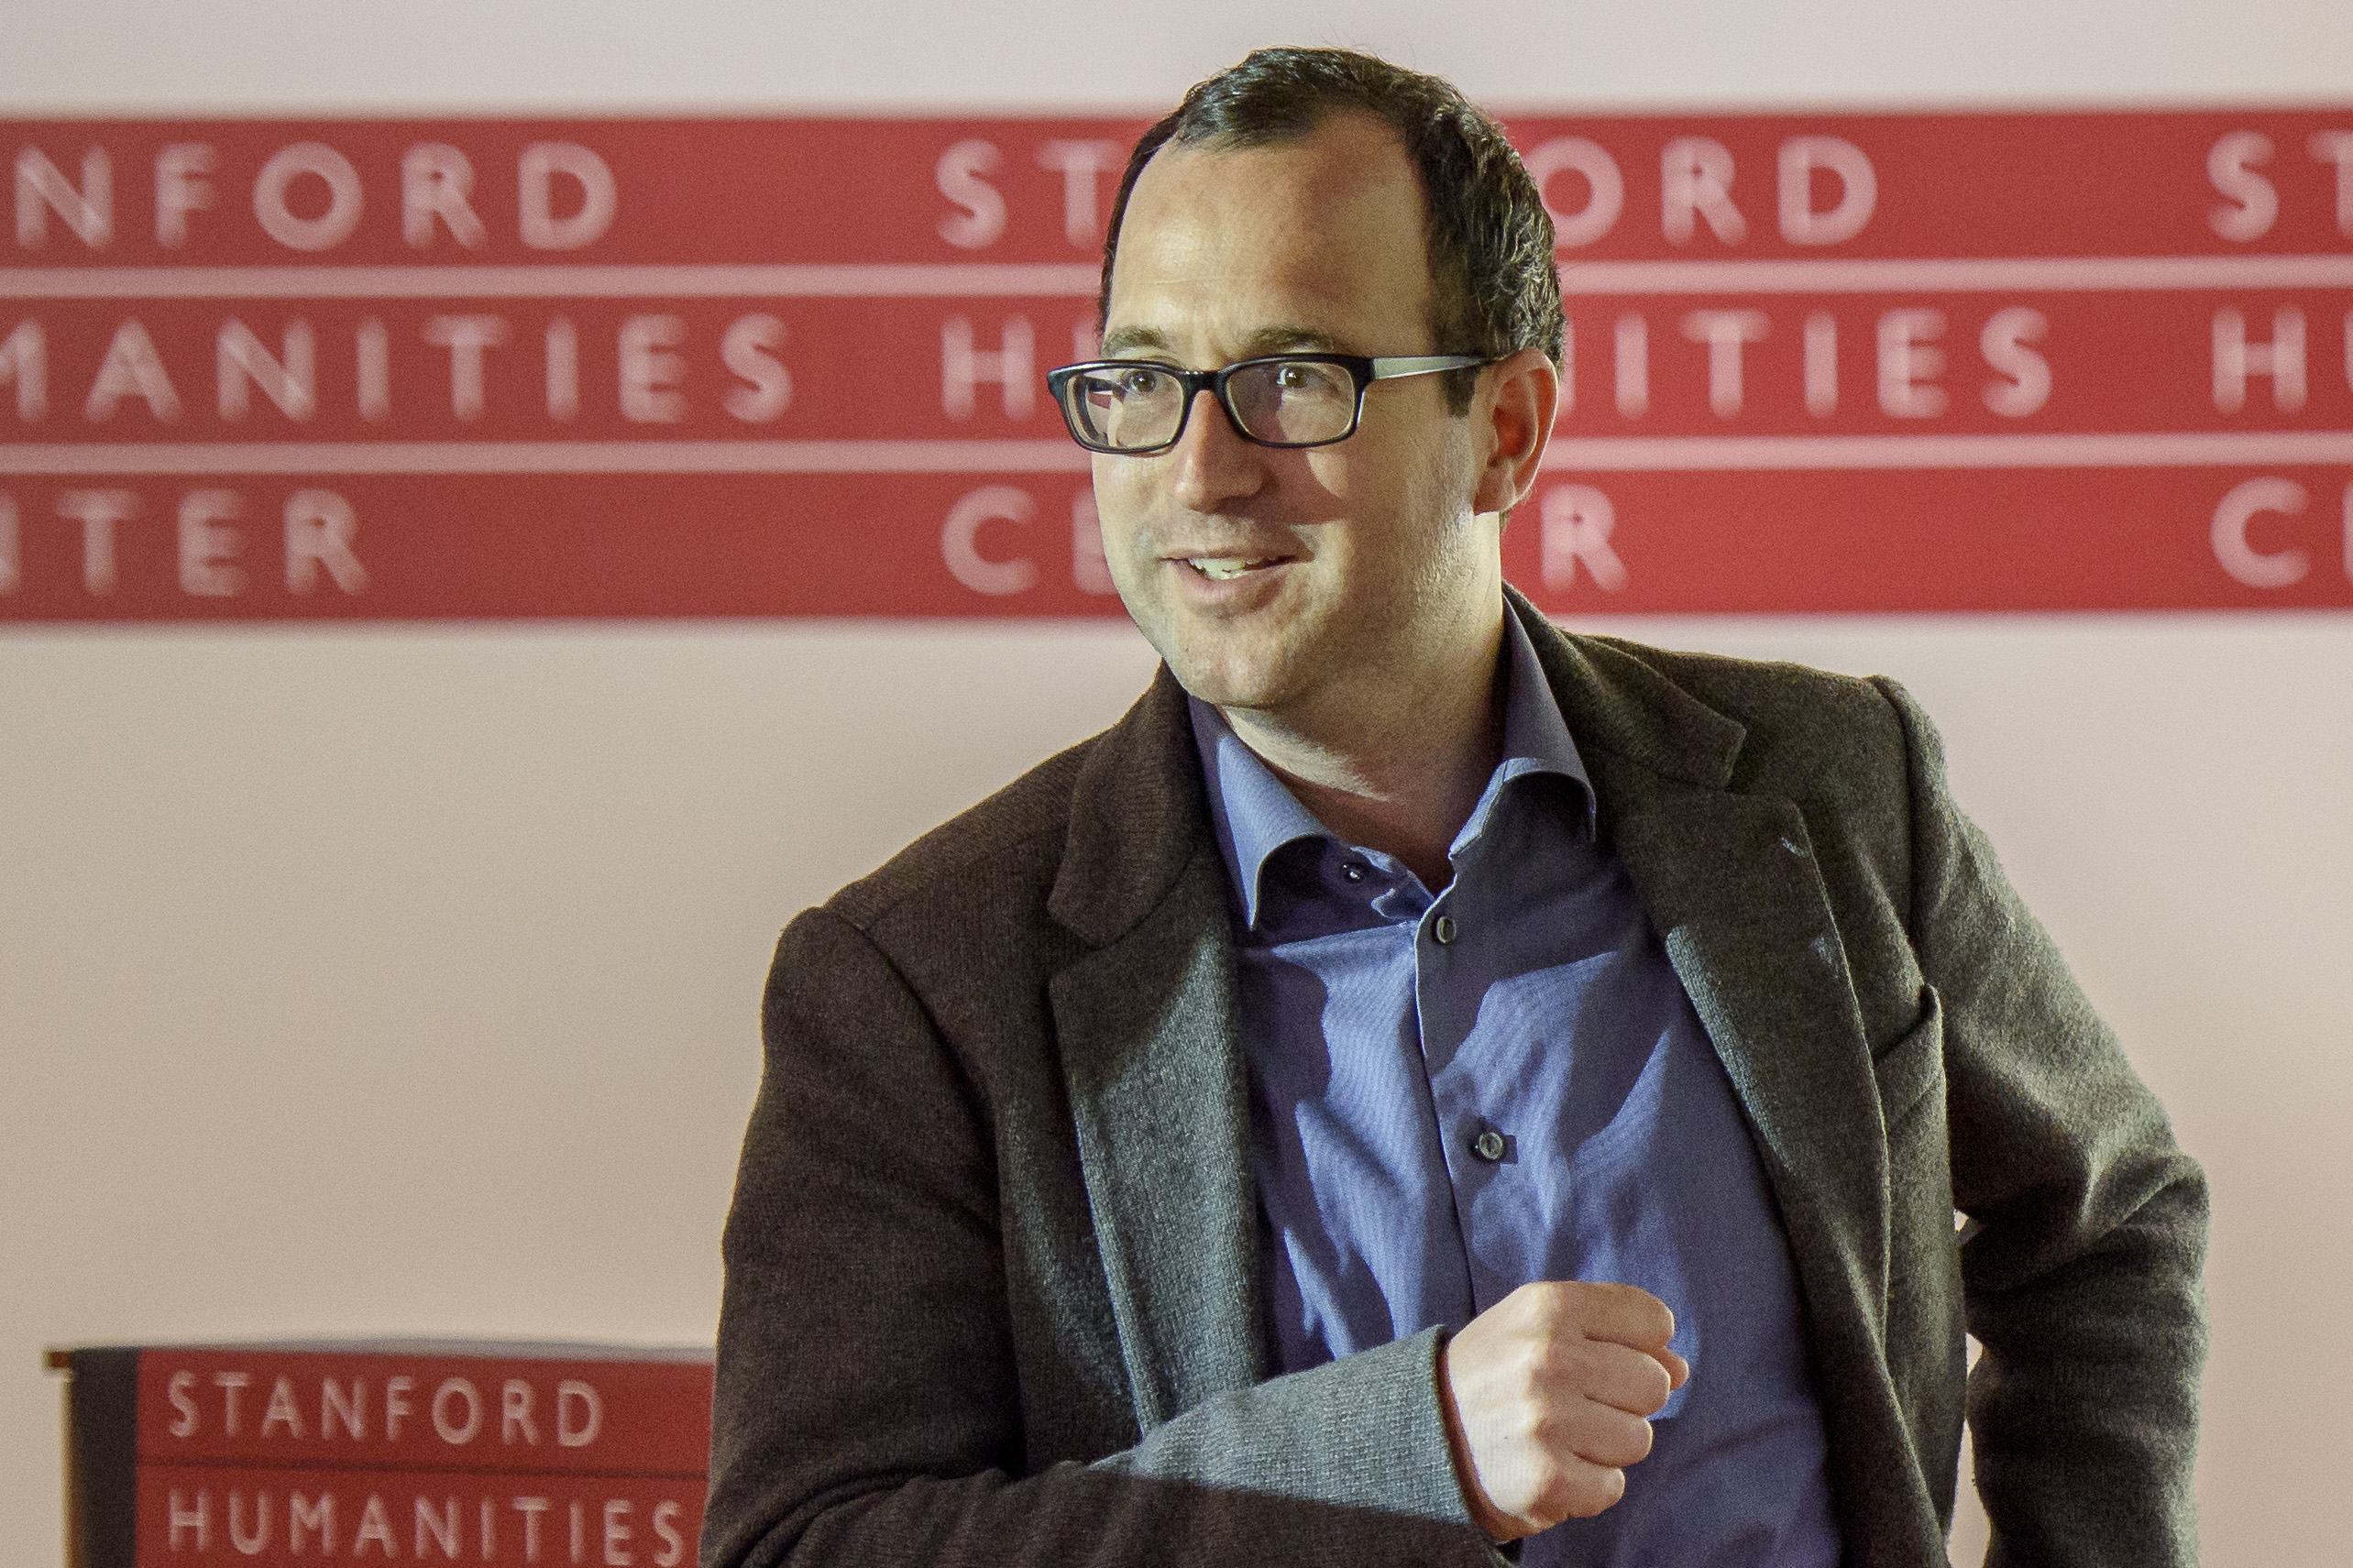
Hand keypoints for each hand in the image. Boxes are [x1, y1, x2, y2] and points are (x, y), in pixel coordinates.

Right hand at [1437, 1280, 1689, 1540]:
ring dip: (1605, 1446)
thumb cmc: (1498, 1373)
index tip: (1596, 1356)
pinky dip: (1587, 1486)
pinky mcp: (1547, 1478)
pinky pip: (1613, 1486)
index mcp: (1548, 1306)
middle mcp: (1547, 1357)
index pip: (1654, 1321)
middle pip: (1654, 1383)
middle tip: (1571, 1403)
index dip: (1636, 1345)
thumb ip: (1614, 1331)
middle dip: (1622, 1400)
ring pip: (1639, 1438)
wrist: (1423, 1433)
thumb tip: (1680, 1369)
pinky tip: (1549, 1467)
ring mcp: (1546, 1419)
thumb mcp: (1542, 1327)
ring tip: (1557, 1436)